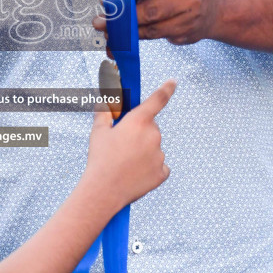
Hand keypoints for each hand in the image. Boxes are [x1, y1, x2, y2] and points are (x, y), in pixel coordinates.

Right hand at [80, 80, 175, 213]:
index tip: (174, 82)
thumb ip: (104, 113)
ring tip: (125, 163)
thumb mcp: (98, 132)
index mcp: (138, 121)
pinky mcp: (162, 172)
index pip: (157, 100)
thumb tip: (105, 103)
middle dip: (139, 133)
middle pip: (151, 128)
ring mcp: (160, 155)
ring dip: (144, 152)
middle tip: (122, 145)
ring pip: (154, 148)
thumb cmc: (100, 159)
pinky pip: (159, 166)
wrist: (104, 191)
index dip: (167, 89)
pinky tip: (135, 174)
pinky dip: (150, 168)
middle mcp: (153, 136)